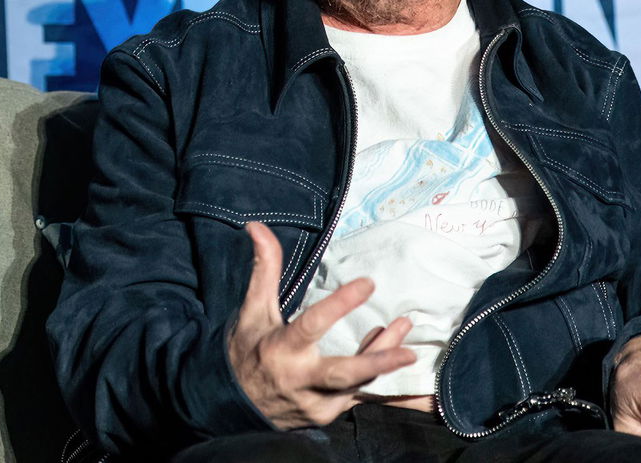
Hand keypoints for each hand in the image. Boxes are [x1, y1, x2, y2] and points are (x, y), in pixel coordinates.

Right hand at [227, 221, 415, 428]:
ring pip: (358, 384)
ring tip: (407, 338)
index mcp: (280, 350)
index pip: (313, 326)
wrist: (233, 407)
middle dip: (377, 361)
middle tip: (407, 346)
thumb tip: (256, 226)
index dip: (340, 305)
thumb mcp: (253, 310)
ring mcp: (315, 402)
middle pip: (343, 373)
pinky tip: (396, 357)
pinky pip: (360, 397)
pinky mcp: (327, 414)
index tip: (368, 283)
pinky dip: (380, 380)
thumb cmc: (247, 351)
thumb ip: (265, 269)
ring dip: (385, 361)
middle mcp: (299, 380)